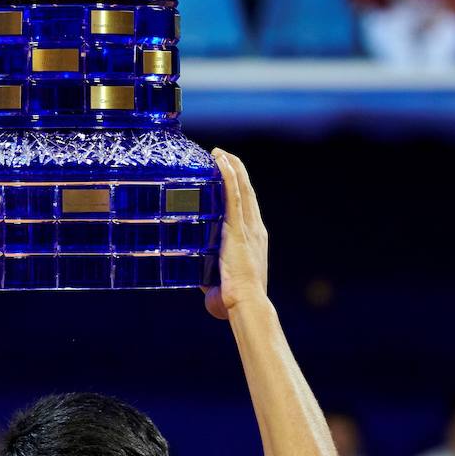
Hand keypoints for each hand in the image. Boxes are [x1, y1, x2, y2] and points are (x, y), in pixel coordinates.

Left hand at [202, 149, 267, 320]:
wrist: (246, 303)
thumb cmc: (233, 300)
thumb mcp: (219, 280)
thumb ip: (210, 274)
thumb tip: (199, 277)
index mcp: (254, 238)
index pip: (247, 206)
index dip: (240, 187)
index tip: (229, 173)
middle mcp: (254, 228)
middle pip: (246, 191)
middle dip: (235, 171)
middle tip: (222, 155)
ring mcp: (247, 227)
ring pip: (241, 188)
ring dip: (231, 167)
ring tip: (219, 152)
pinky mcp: (237, 228)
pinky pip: (233, 195)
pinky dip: (229, 176)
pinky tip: (222, 161)